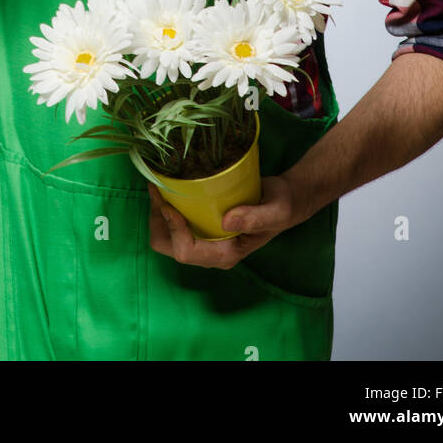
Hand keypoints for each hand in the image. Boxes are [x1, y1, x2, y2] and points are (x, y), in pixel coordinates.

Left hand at [147, 176, 299, 270]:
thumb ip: (253, 217)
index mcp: (226, 255)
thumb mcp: (275, 210)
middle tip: (157, 190)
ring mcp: (205, 242)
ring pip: (166, 239)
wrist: (285, 200)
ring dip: (157, 215)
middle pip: (169, 248)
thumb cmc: (281, 206)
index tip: (168, 203)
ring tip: (159, 187)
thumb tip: (225, 221)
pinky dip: (165, 211)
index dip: (172, 229)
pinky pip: (173, 227)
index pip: (186, 252)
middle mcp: (211, 253)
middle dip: (157, 222)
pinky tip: (168, 190)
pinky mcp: (202, 229)